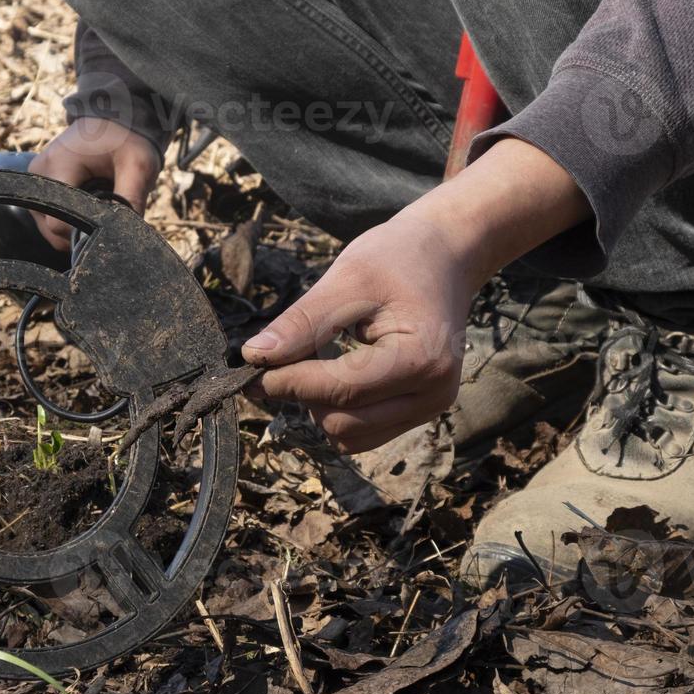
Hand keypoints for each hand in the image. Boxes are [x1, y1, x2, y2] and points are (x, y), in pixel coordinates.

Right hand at [27, 118, 159, 250]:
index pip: (58, 224)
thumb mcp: (138, 166)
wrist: (116, 116)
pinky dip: (72, 217)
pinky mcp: (41, 184)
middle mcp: (38, 174)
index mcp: (58, 166)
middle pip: (52, 230)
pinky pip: (52, 217)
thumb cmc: (127, 138)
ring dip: (77, 224)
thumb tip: (125, 236)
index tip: (108, 222)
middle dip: (82, 230)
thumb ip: (132, 201)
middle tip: (107, 208)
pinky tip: (90, 200)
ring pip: (51, 227)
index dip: (85, 234)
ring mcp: (36, 179)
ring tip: (99, 200)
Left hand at [241, 139, 590, 451]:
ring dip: (319, 407)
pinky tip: (333, 375)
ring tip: (311, 362)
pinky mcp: (420, 411)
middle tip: (279, 360)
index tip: (248, 369)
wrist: (445, 257)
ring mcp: (430, 408)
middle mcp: (433, 394)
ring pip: (351, 437)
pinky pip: (364, 432)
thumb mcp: (347, 279)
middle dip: (304, 395)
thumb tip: (254, 357)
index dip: (287, 383)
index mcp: (421, 360)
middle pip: (343, 423)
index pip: (339, 390)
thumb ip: (303, 322)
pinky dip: (338, 410)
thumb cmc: (397, 259)